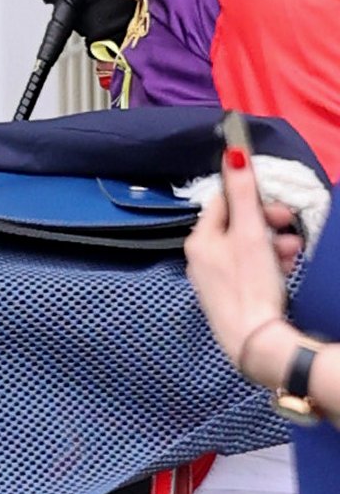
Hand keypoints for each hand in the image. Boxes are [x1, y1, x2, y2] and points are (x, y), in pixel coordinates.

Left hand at [184, 151, 289, 368]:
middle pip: (238, 225)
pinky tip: (286, 271)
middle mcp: (200, 257)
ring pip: (248, 247)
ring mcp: (213, 279)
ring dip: (274, 244)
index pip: (223, 201)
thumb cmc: (250, 283)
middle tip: (290, 228)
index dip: (252, 198)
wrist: (254, 341)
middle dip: (268, 224)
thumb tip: (232, 152)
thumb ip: (242, 193)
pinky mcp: (229, 296)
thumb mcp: (250, 233)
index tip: (276, 206)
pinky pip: (250, 269)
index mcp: (199, 239)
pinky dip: (269, 265)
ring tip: (293, 254)